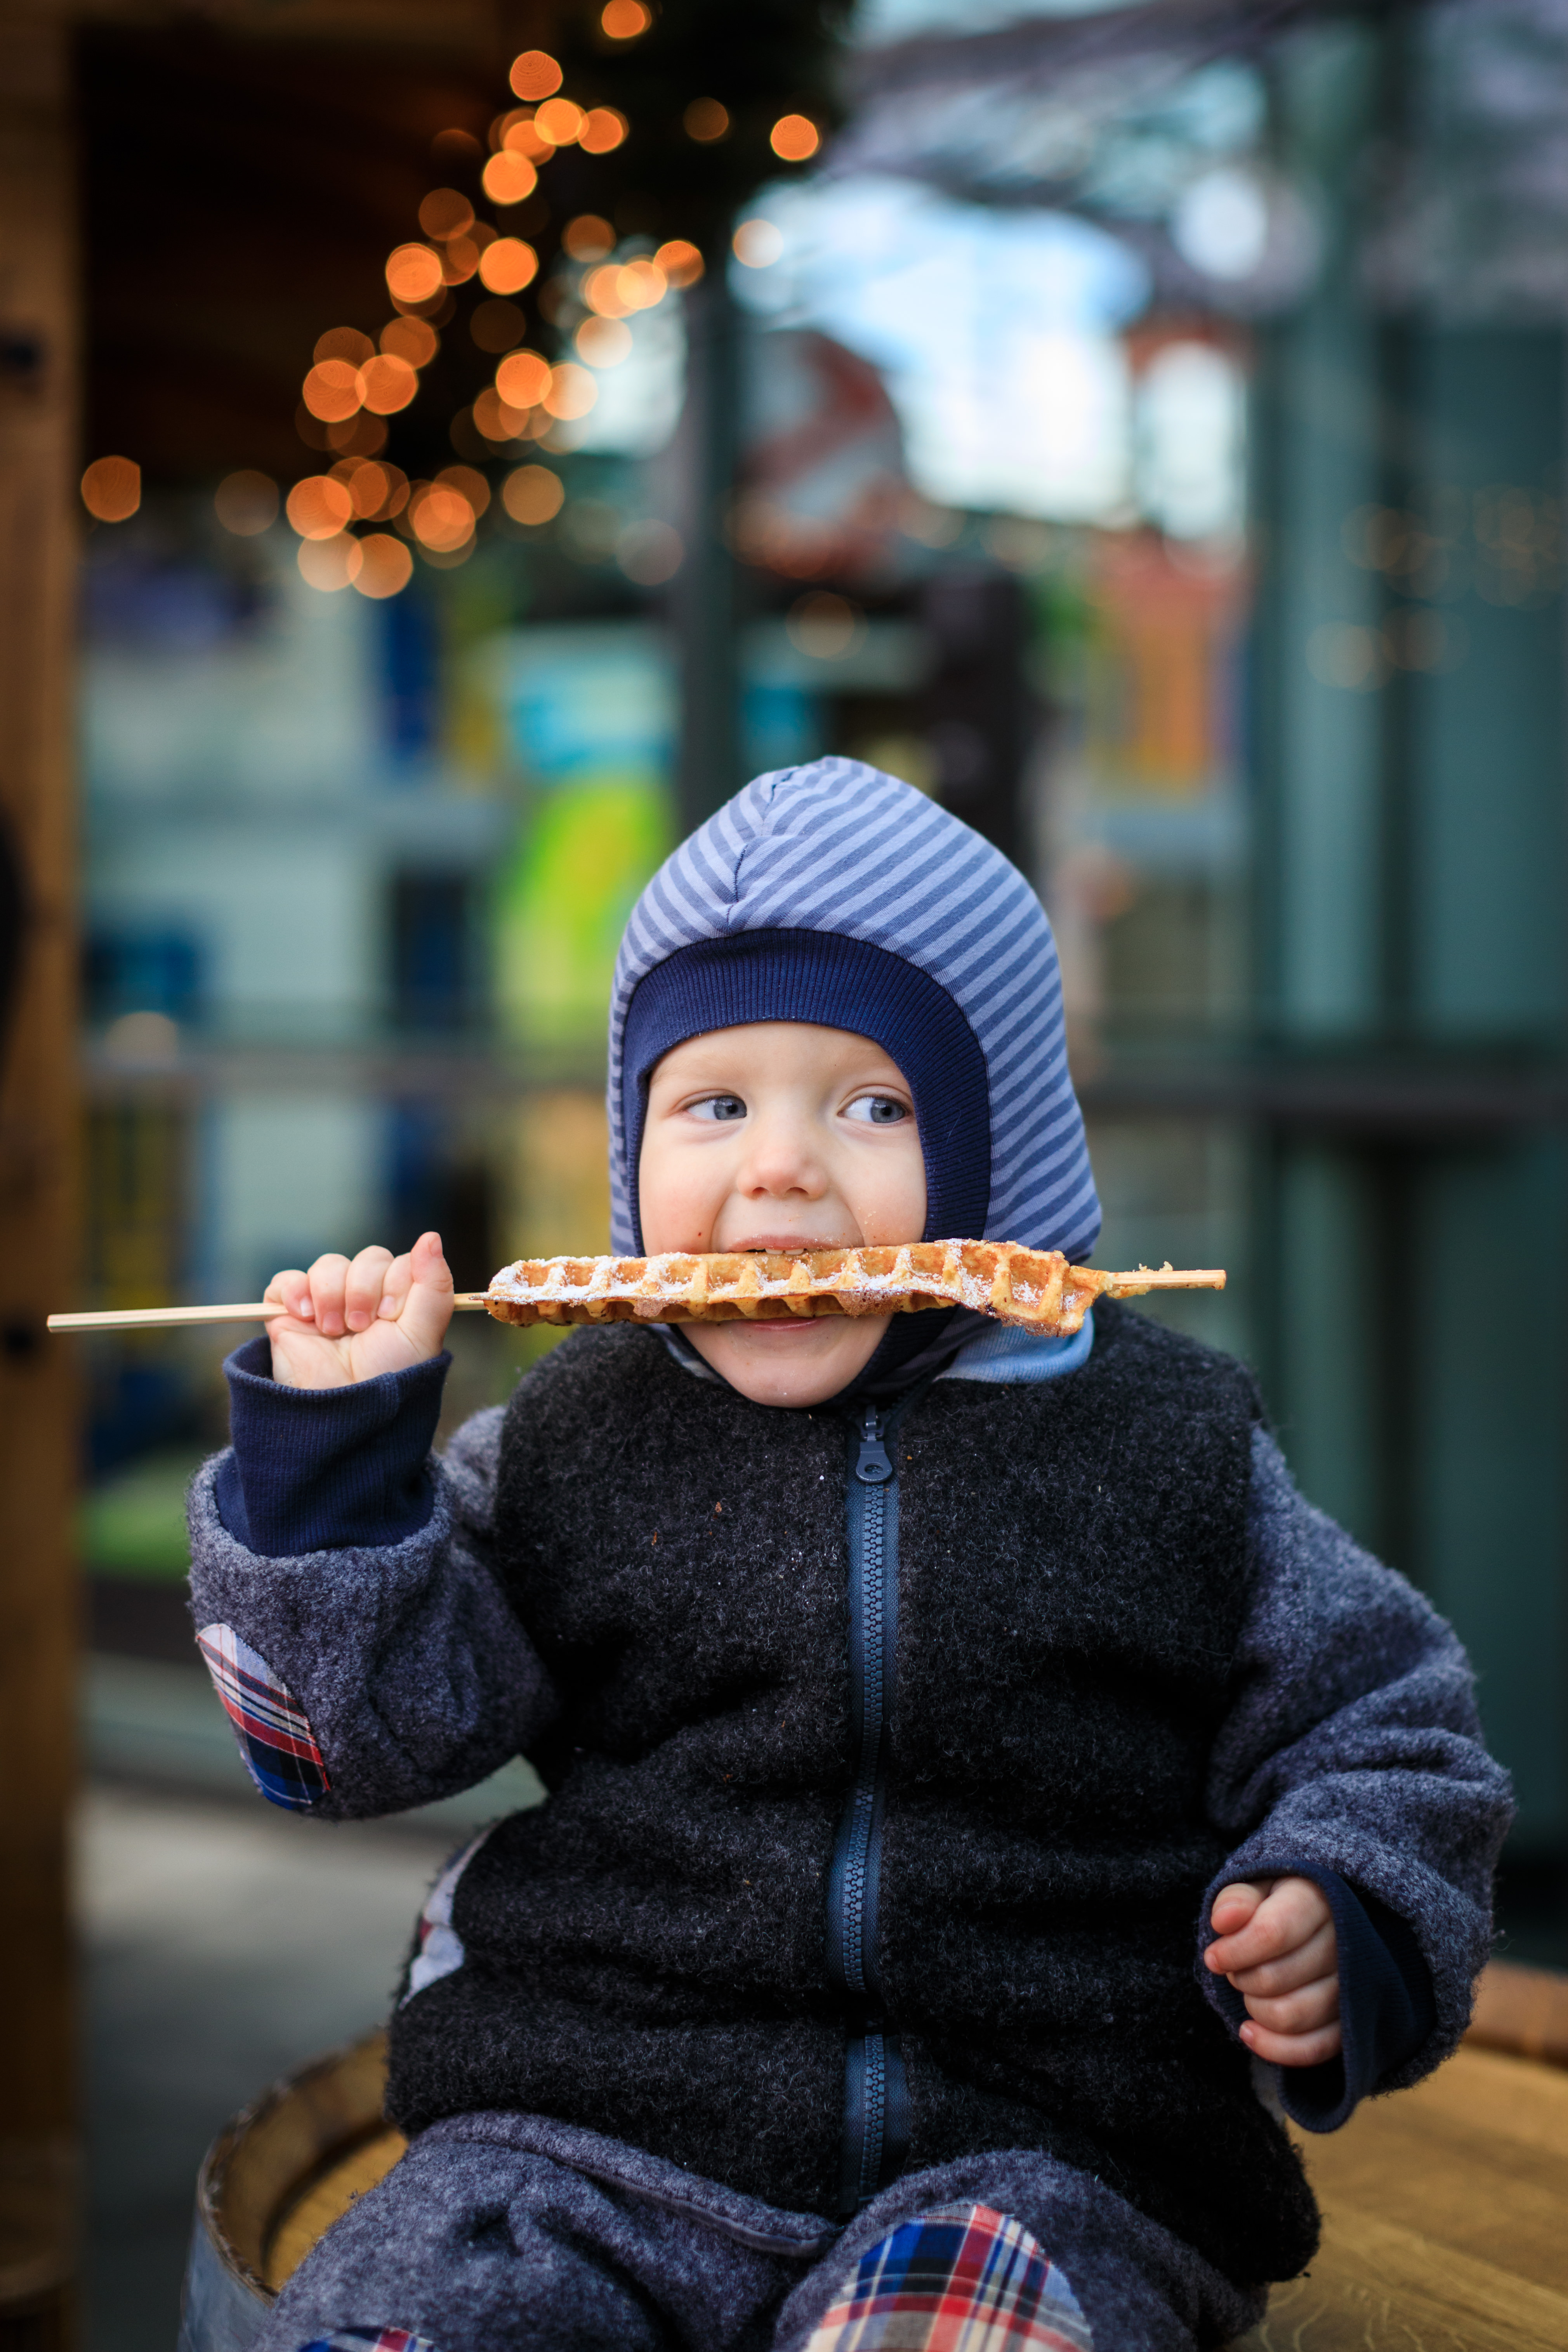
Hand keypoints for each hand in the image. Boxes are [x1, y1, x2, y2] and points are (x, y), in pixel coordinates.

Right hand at [263, 1230, 454, 1389]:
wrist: (344, 1413)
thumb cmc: (388, 1378)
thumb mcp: (422, 1334)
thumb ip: (433, 1284)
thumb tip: (431, 1237)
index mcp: (399, 1301)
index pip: (399, 1262)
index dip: (393, 1282)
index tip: (390, 1315)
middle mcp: (365, 1298)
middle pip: (366, 1259)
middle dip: (363, 1289)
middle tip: (360, 1326)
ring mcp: (327, 1304)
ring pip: (328, 1265)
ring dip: (332, 1294)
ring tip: (333, 1331)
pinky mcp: (290, 1314)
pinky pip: (286, 1281)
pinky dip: (294, 1290)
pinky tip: (304, 1315)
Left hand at [1204, 1876, 1340, 2066]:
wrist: (1315, 1927)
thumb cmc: (1275, 1905)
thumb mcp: (1254, 1889)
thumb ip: (1236, 1900)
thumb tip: (1224, 1920)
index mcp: (1317, 1899)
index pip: (1271, 1932)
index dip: (1234, 1951)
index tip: (1214, 1957)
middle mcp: (1343, 1943)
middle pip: (1275, 1979)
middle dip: (1242, 1978)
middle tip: (1236, 1969)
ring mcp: (1353, 1987)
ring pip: (1291, 2017)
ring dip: (1255, 2009)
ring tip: (1249, 1992)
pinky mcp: (1351, 2023)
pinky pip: (1314, 2049)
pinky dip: (1275, 2047)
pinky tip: (1250, 2031)